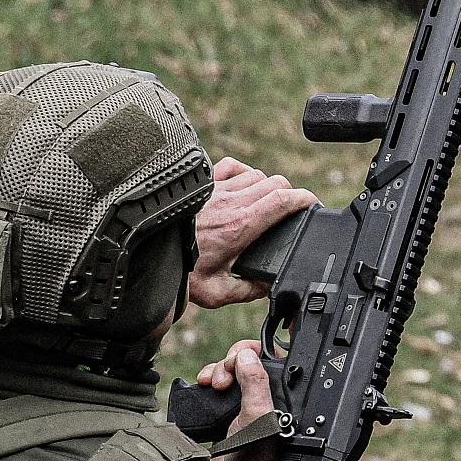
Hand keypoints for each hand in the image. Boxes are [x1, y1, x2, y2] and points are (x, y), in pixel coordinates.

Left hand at [189, 157, 316, 310]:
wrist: (147, 251)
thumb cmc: (179, 271)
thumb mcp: (216, 293)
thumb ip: (248, 291)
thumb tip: (269, 287)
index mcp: (241, 226)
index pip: (284, 199)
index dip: (305, 199)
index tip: (313, 204)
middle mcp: (232, 203)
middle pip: (276, 183)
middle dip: (291, 194)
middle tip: (292, 210)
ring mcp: (217, 190)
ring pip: (257, 175)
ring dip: (268, 186)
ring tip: (269, 201)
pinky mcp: (203, 184)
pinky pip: (232, 167)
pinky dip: (245, 173)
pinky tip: (244, 185)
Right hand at [198, 338, 280, 460]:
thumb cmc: (253, 454)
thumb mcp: (257, 414)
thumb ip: (255, 382)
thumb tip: (247, 355)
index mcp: (277, 392)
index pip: (268, 357)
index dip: (251, 351)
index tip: (238, 358)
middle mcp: (262, 393)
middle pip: (244, 359)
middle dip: (229, 362)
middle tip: (222, 381)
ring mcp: (243, 399)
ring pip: (229, 369)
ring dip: (217, 370)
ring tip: (211, 385)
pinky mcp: (227, 406)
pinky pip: (217, 381)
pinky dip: (208, 379)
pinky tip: (203, 385)